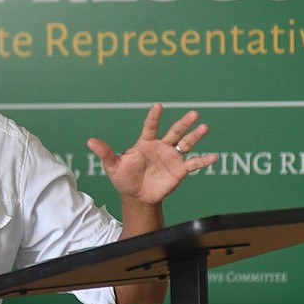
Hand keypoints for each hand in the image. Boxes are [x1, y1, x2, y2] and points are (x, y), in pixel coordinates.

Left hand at [87, 103, 217, 206]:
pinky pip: (193, 164)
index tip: (158, 107)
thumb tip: (90, 141)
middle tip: (194, 113)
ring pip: (186, 144)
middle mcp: (161, 147)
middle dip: (183, 123)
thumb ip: (105, 153)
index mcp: (145, 143)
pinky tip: (214, 157)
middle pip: (174, 131)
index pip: (150, 127)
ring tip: (205, 127)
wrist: (136, 196)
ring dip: (195, 136)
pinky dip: (203, 160)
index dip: (154, 118)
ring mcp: (171, 157)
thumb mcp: (113, 166)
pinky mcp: (179, 170)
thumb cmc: (124, 178)